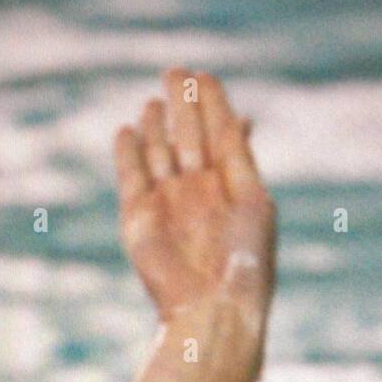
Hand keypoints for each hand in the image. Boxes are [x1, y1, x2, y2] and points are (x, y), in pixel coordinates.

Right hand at [114, 68, 276, 332]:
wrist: (211, 309)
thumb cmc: (243, 262)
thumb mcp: (252, 201)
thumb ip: (239, 160)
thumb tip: (240, 119)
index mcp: (233, 188)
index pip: (222, 133)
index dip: (213, 103)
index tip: (205, 75)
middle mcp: (199, 193)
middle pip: (189, 136)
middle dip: (183, 104)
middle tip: (177, 73)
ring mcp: (168, 204)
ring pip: (159, 152)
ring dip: (157, 125)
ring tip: (155, 103)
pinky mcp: (138, 219)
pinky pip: (131, 176)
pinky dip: (129, 153)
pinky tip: (129, 131)